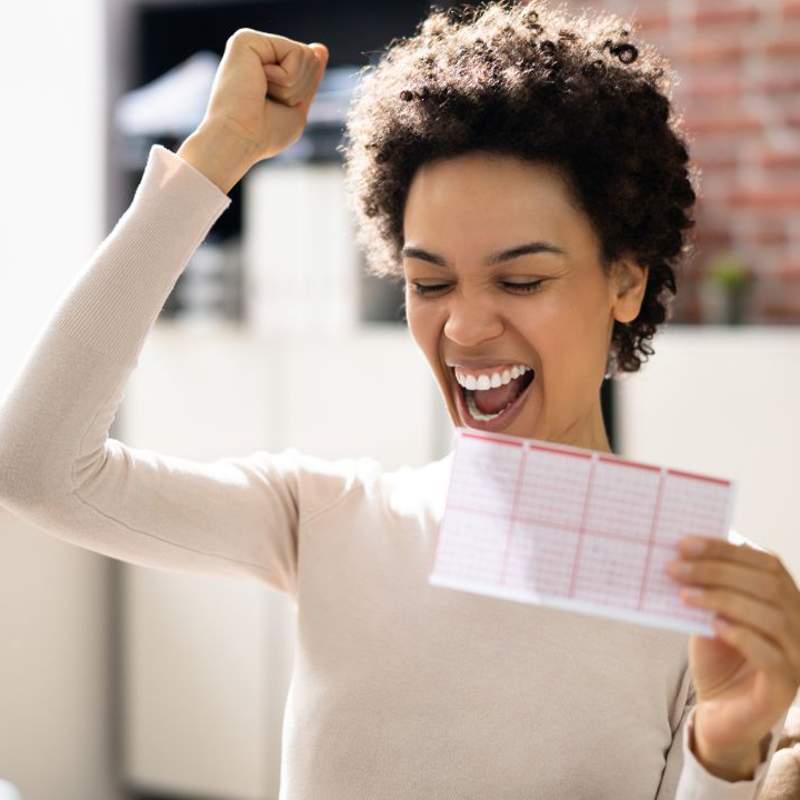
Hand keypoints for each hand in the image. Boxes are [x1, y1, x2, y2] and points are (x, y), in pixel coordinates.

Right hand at [178, 29, 328, 190]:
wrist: (238, 139)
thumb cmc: (263, 134)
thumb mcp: (296, 109)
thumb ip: (309, 80)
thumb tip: (321, 48)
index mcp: (266, 67)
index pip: (309, 66)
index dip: (303, 93)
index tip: (276, 107)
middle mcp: (257, 52)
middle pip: (310, 57)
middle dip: (299, 88)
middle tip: (269, 101)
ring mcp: (251, 42)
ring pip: (306, 54)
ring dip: (292, 85)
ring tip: (262, 94)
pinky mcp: (247, 38)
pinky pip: (296, 51)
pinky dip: (287, 78)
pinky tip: (260, 83)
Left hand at [666, 536, 799, 778]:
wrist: (719, 713)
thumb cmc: (717, 659)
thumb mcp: (709, 615)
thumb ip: (706, 589)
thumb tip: (682, 554)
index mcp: (784, 599)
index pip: (765, 563)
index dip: (725, 549)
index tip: (684, 543)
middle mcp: (798, 624)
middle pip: (768, 584)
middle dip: (717, 570)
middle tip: (675, 568)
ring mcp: (797, 656)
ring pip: (772, 617)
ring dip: (723, 599)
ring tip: (685, 595)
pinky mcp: (785, 687)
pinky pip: (771, 656)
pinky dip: (742, 635)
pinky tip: (714, 626)